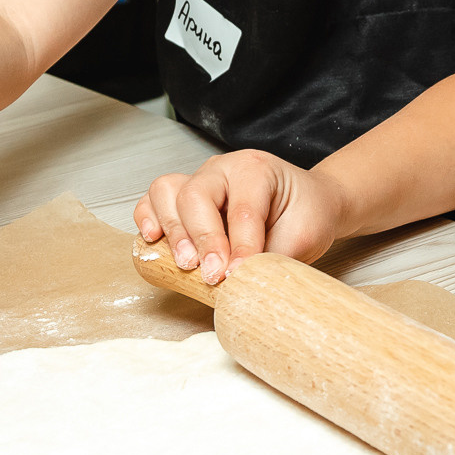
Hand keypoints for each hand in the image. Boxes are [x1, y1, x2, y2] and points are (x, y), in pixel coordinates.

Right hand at [135, 149, 344, 284]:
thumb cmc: (304, 215)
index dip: (240, 247)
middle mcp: (222, 169)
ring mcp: (198, 180)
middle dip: (202, 240)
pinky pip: (152, 200)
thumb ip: (271, 258)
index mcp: (257, 170)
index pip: (242, 209)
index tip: (236, 276)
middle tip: (212, 274)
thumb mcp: (303, 237)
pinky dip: (148, 219)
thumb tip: (242, 285)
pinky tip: (154, 241)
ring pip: (166, 192)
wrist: (307, 205)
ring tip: (185, 263)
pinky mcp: (182, 197)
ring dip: (172, 231)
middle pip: (195, 196)